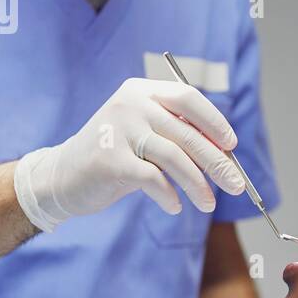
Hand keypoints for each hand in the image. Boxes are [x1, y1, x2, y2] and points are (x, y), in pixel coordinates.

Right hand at [14, 77, 245, 231]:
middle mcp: (130, 104)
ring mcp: (118, 130)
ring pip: (174, 157)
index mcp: (142, 91)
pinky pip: (153, 178)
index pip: (188, 98)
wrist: (61, 176)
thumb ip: (178, 135)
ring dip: (198, 185)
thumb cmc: (115, 156)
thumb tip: (226, 155)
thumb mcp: (145, 135)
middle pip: (187, 133)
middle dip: (217, 162)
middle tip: (236, 185)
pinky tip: (175, 206)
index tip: (232, 145)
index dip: (214, 122)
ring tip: (208, 204)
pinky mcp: (109, 160)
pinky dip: (169, 195)